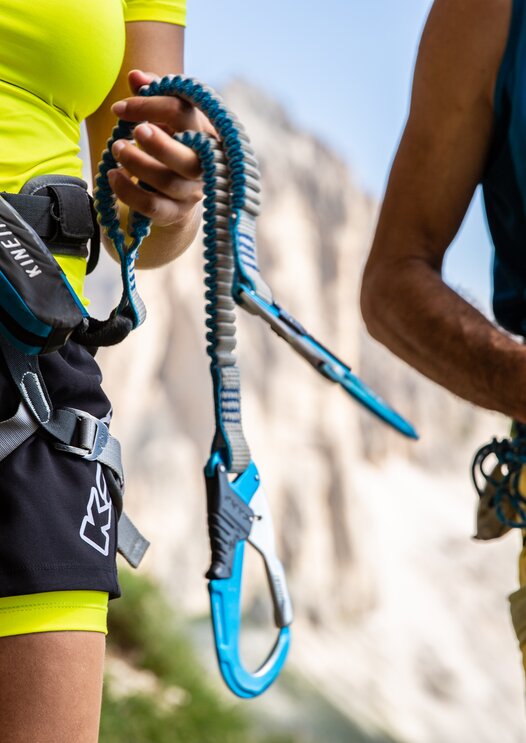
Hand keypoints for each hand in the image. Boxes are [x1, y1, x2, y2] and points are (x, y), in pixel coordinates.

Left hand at [108, 70, 210, 227]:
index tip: (120, 108)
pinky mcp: (174, 212)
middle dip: (158, 144)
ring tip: (116, 149)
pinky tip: (112, 176)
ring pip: (167, 182)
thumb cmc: (169, 143)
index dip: (151, 106)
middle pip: (187, 159)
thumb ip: (150, 95)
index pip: (183, 115)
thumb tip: (135, 76)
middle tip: (132, 132)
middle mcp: (202, 165)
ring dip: (137, 164)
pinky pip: (152, 206)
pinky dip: (128, 192)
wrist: (177, 190)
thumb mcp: (163, 117)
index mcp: (201, 133)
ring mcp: (190, 192)